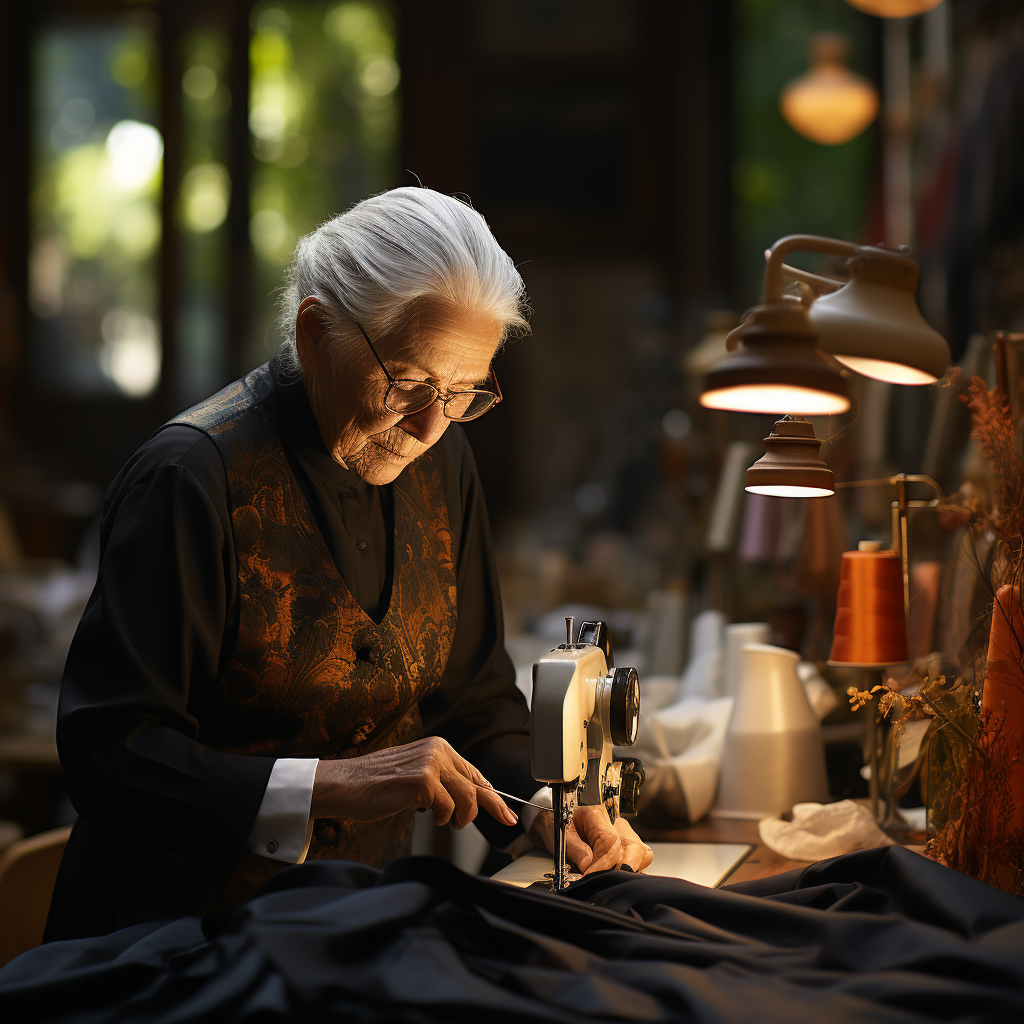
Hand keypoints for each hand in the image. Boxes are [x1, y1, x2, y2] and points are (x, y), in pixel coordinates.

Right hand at [311, 736, 517, 829]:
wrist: (344, 785)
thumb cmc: (375, 785)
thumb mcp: (414, 775)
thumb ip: (441, 781)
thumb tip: (470, 799)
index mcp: (437, 746)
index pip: (473, 772)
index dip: (492, 793)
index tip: (506, 809)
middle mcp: (437, 750)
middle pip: (477, 784)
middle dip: (493, 807)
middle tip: (507, 821)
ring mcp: (430, 764)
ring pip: (467, 798)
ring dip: (462, 817)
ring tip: (449, 822)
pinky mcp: (422, 781)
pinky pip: (447, 808)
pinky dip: (442, 817)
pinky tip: (430, 816)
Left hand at [529, 803, 653, 874]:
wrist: (555, 819)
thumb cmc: (557, 823)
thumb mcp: (560, 835)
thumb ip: (575, 850)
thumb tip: (589, 867)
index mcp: (598, 812)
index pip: (610, 840)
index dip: (602, 862)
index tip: (589, 874)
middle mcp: (616, 821)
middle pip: (634, 847)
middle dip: (621, 868)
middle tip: (603, 879)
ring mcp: (624, 832)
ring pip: (641, 853)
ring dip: (627, 869)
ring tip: (607, 876)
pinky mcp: (626, 843)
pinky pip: (638, 858)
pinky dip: (629, 869)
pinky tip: (613, 874)